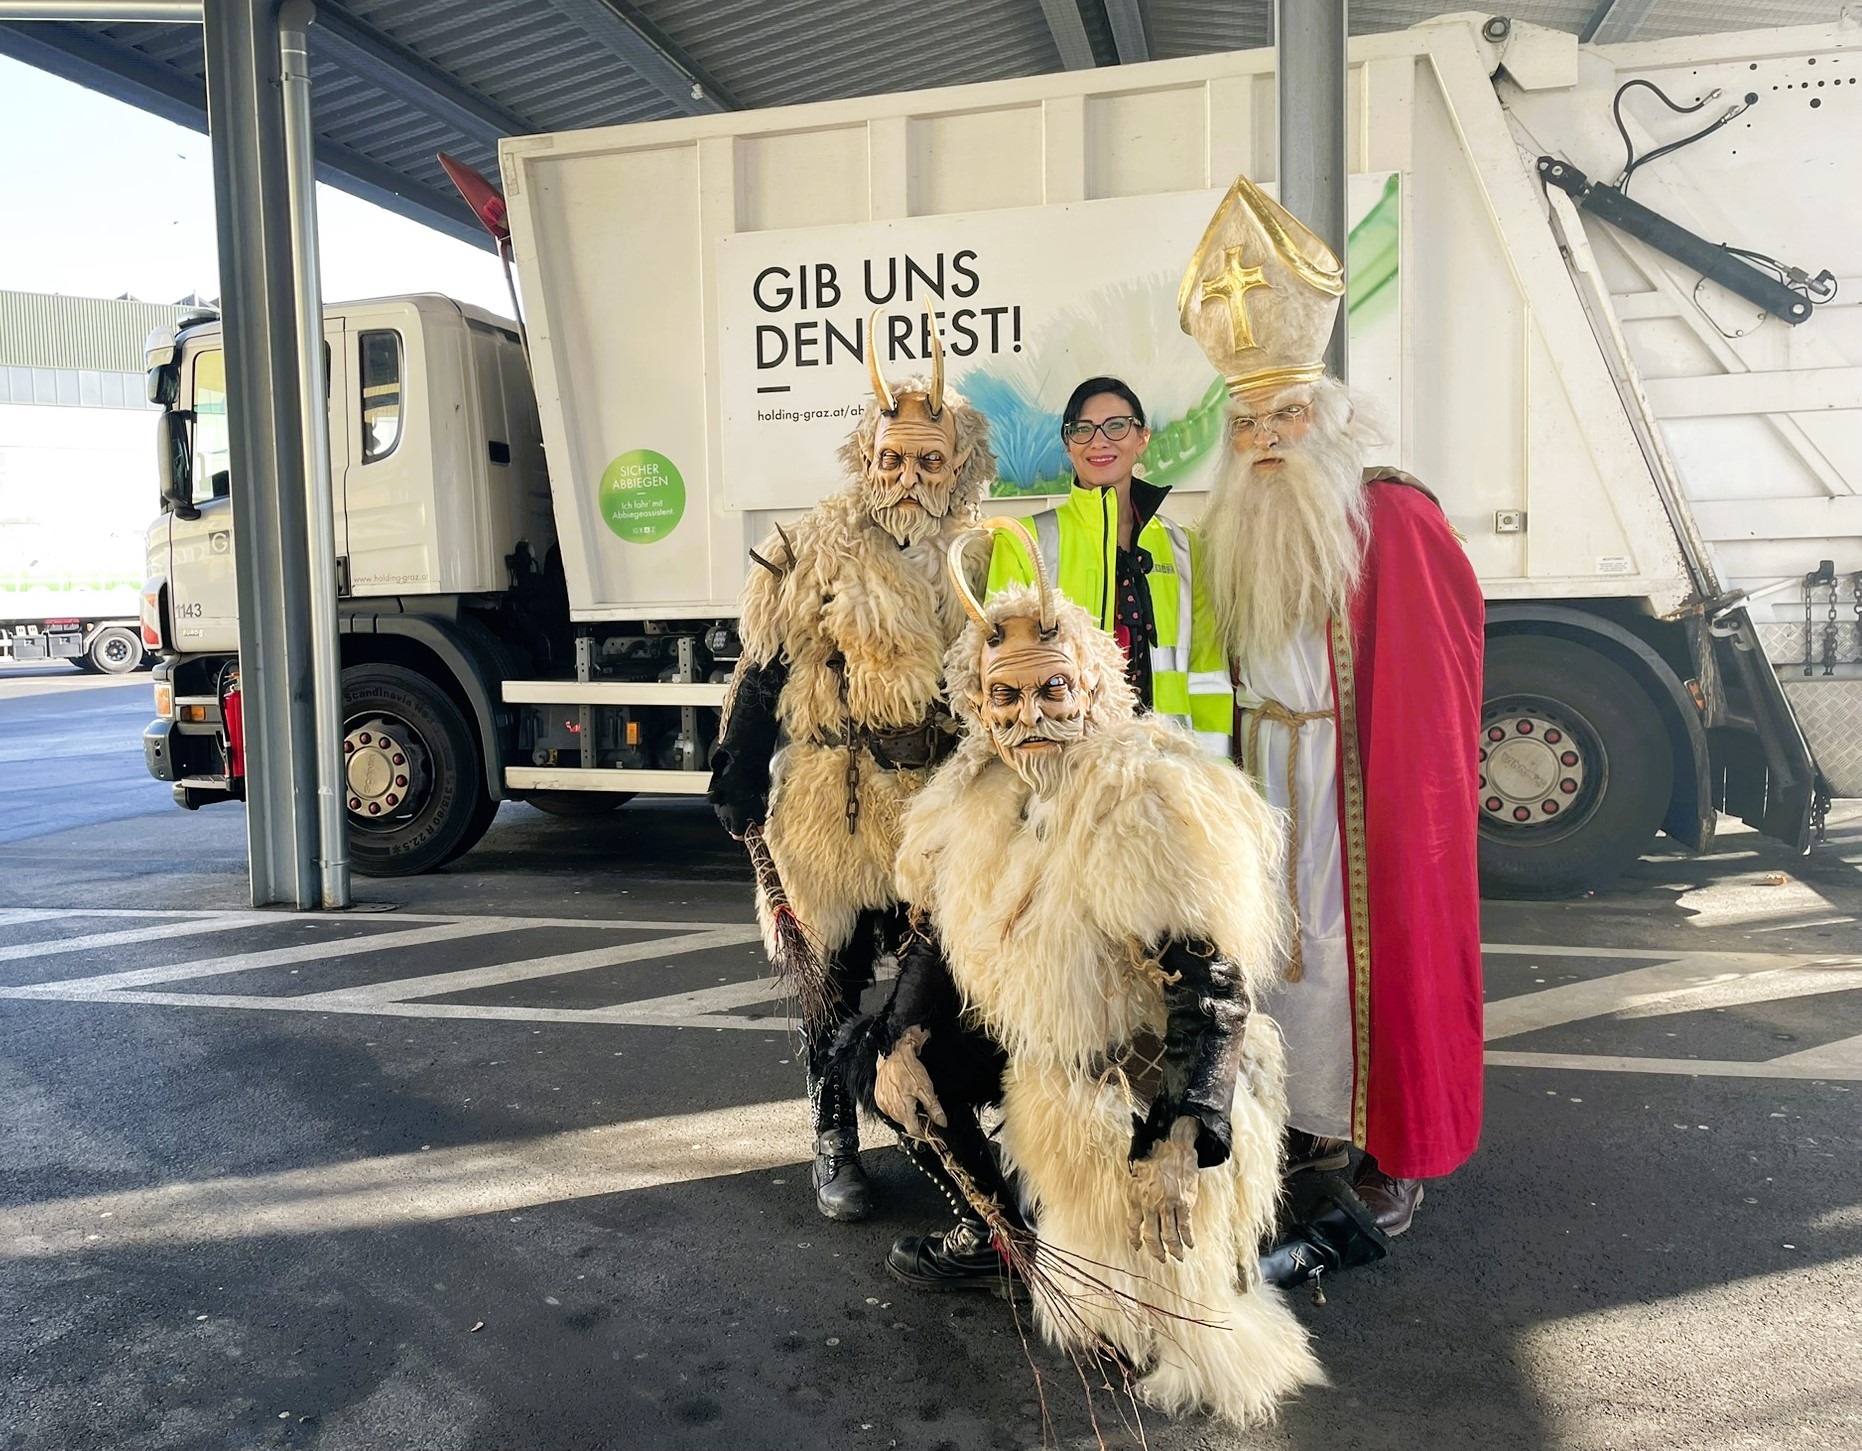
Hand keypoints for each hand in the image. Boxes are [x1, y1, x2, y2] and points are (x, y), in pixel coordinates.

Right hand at [712, 795, 762, 839]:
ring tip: (740, 811)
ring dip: (732, 819)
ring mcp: (719, 809)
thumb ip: (759, 822)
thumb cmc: (748, 792)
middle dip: (738, 827)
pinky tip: (734, 804)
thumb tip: (760, 830)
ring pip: (725, 820)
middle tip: (746, 822)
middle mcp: (725, 817)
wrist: (737, 776)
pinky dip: (727, 810)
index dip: (743, 835)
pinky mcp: (717, 801)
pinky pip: (721, 811)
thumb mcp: (759, 809)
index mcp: (735, 820)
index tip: (749, 832)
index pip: (736, 836)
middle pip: (730, 829)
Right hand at [873, 1025, 945, 1139]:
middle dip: (917, 1122)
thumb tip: (942, 1122)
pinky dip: (898, 1106)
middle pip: (906, 1125)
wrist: (892, 1053)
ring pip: (898, 1117)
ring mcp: (883, 1104)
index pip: (914, 1132)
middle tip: (926, 1115)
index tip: (931, 1133)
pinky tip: (903, 1097)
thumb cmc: (907, 1068)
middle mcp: (891, 1110)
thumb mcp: (926, 1088)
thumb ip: (934, 1108)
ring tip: (914, 1103)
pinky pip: (890, 1108)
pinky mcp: (879, 1098)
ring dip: (907, 1114)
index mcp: (903, 1110)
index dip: (924, 1134)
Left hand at [1128, 1116, 1201, 1262]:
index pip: (1133, 1226)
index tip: (1138, 1247)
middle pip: (1152, 1237)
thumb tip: (1138, 1210)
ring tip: (1177, 1257)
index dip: (1135, 1240)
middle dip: (1157, 1251)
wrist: (1171, 1146)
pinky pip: (1185, 1227)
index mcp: (1136, 1198)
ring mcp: (1168, 1205)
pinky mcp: (1184, 1203)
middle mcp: (1150, 1205)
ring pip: (1170, 1236)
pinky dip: (1188, 1238)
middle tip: (1161, 1259)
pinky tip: (1190, 1245)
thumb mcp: (1137, 1176)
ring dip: (1174, 1249)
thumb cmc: (1153, 1158)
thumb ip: (1137, 1195)